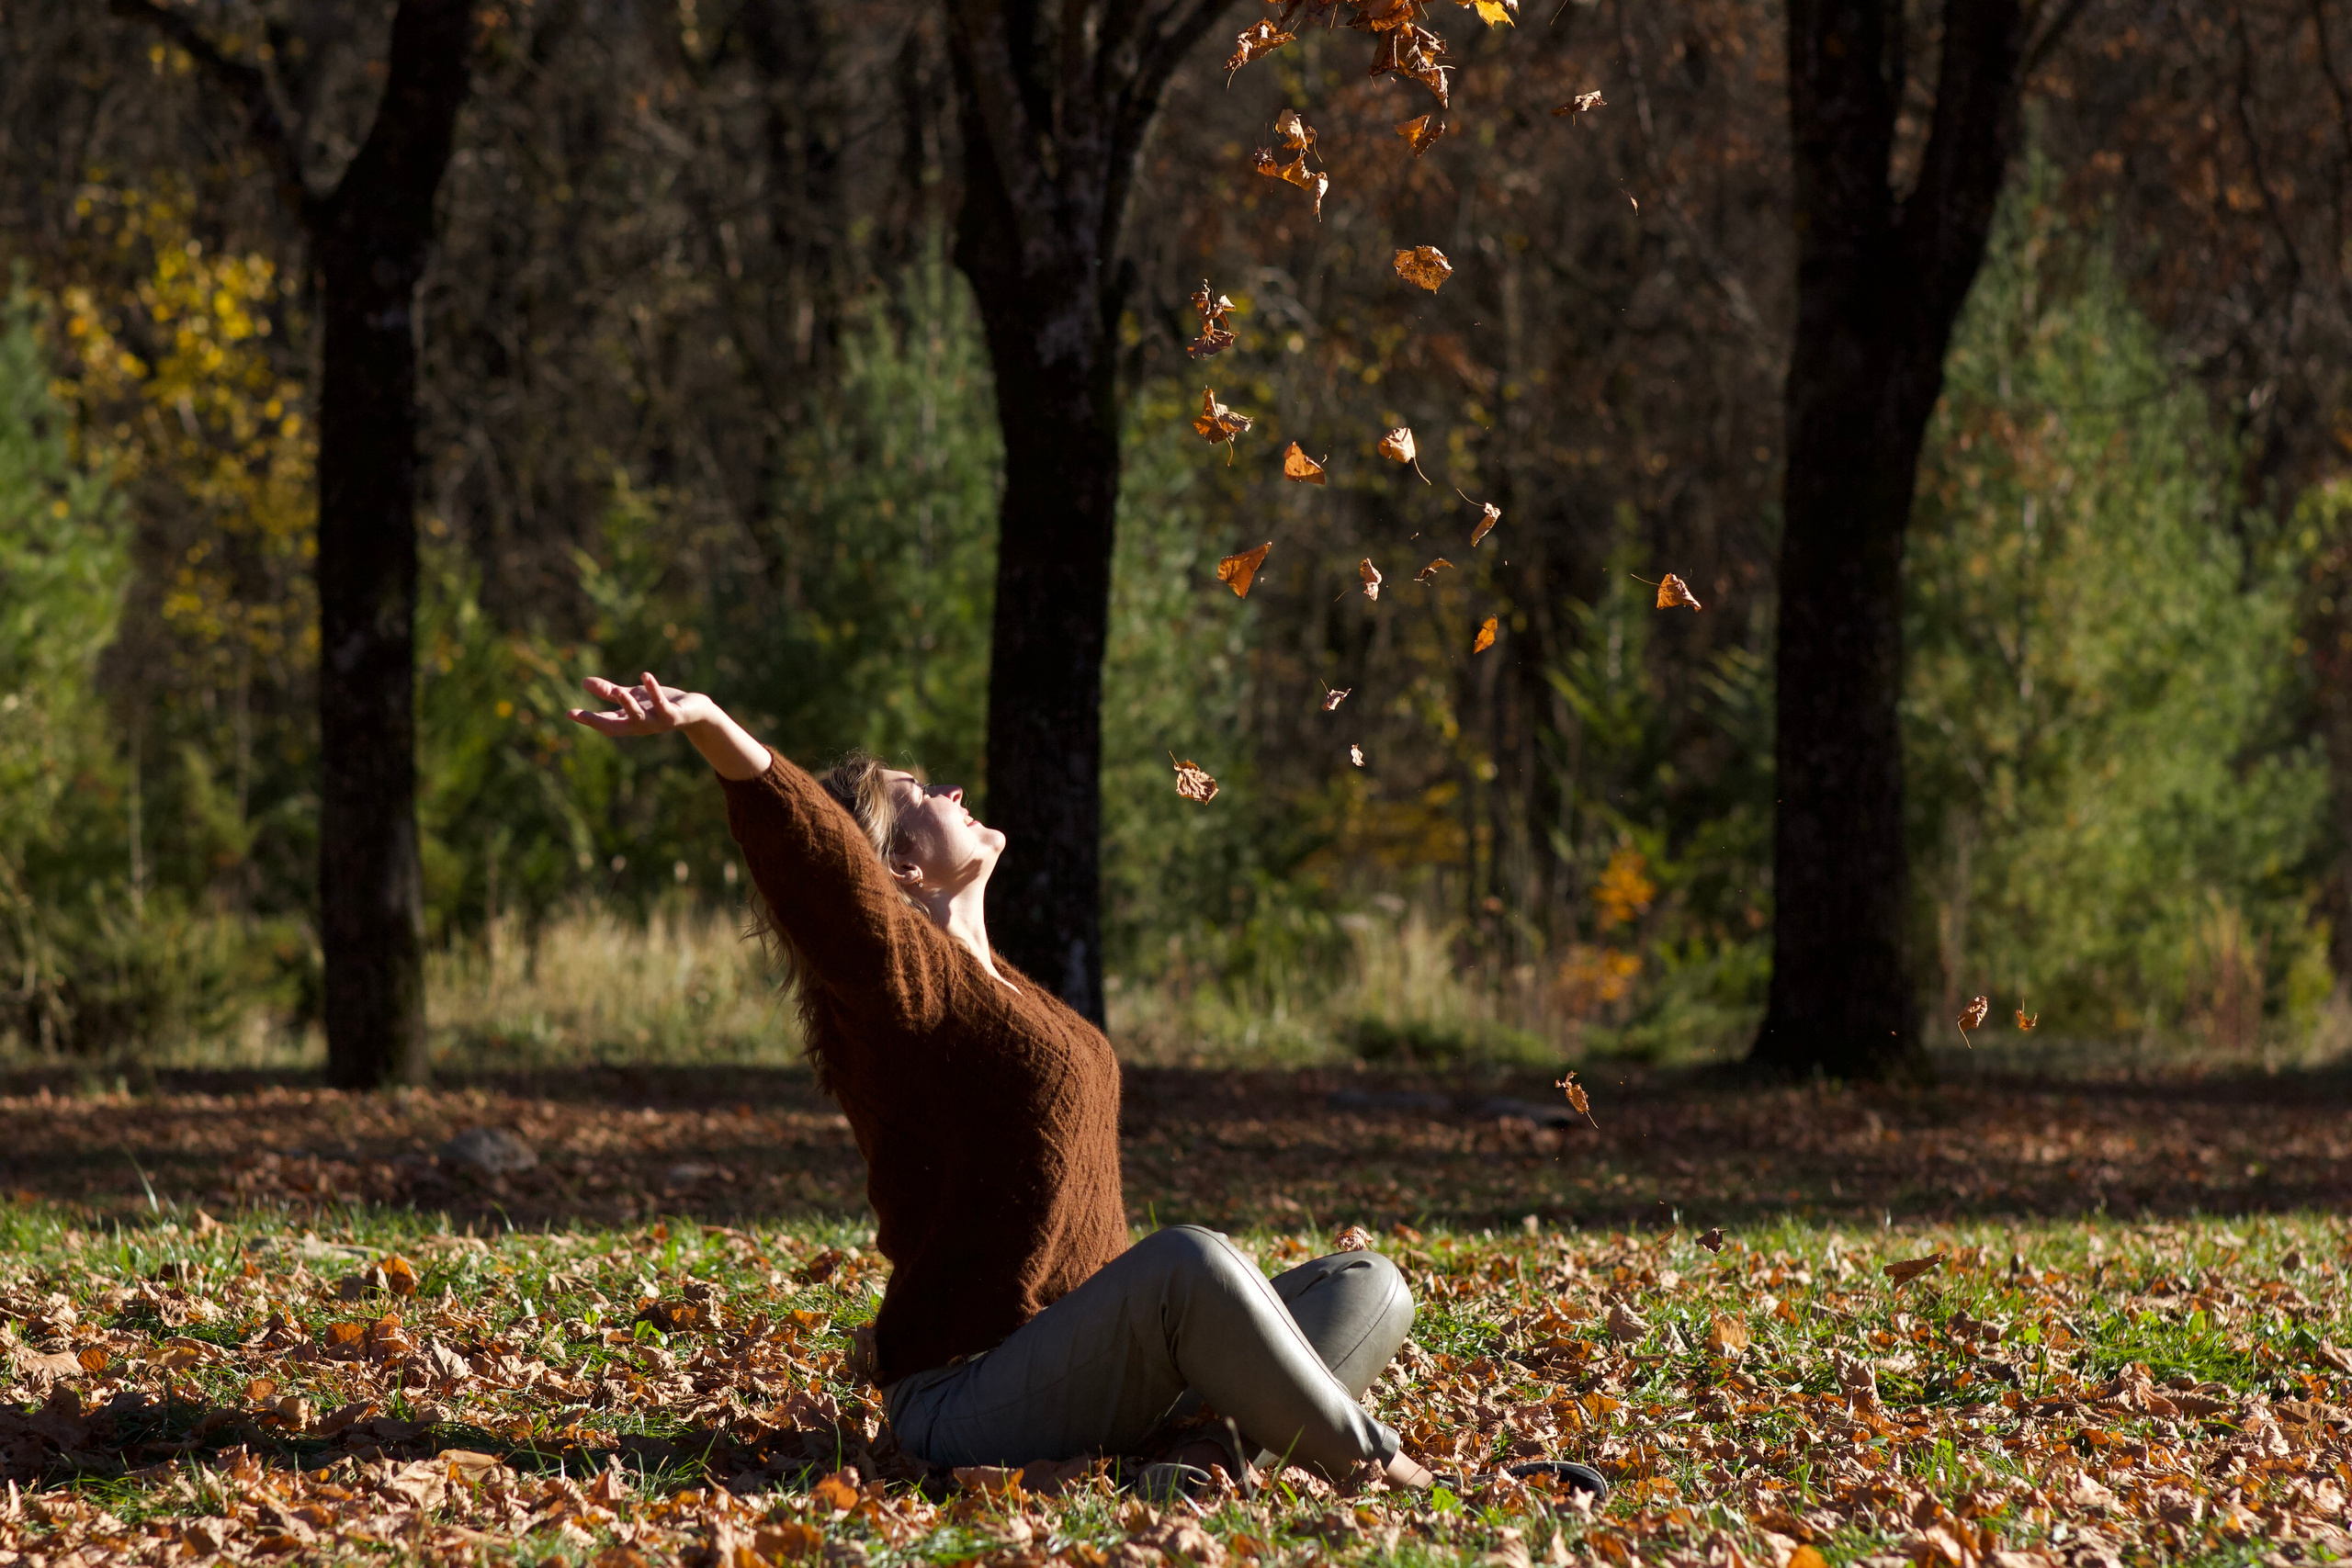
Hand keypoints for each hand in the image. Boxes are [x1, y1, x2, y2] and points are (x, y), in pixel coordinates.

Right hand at [568, 673, 707, 736]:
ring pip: (638, 717)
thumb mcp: (633, 696)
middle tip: (580, 714)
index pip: (605, 723)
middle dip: (597, 721)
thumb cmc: (661, 704)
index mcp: (629, 722)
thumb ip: (610, 691)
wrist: (694, 711)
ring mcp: (656, 723)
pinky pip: (661, 703)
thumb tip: (584, 682)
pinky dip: (653, 690)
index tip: (569, 713)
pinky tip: (645, 675)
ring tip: (617, 692)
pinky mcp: (673, 715)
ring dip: (627, 705)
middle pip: (616, 727)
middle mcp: (641, 726)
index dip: (587, 720)